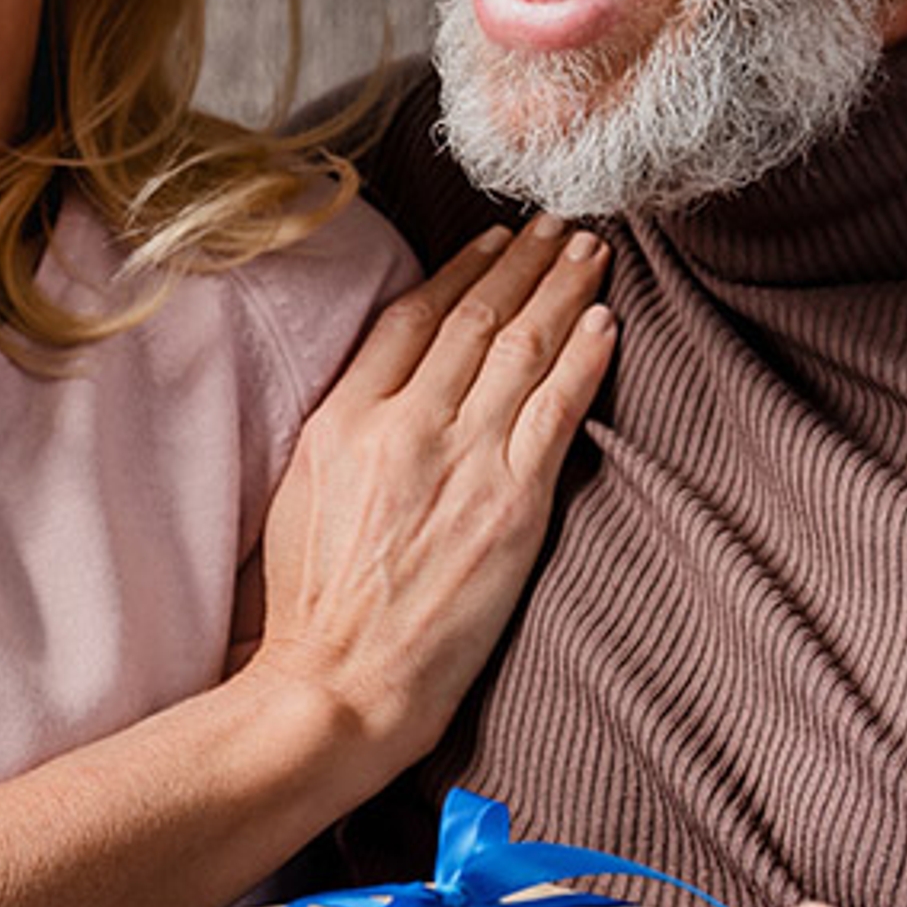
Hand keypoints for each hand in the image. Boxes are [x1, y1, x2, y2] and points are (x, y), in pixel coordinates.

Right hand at [246, 218, 615, 771]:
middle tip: (558, 222)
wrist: (340, 684)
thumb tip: (386, 384)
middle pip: (477, 317)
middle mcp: (406, 425)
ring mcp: (464, 460)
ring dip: (563, 291)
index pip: (413, 317)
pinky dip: (585, 359)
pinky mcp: (513, 504)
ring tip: (590, 253)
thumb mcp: (301, 491)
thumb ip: (346, 425)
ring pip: (524, 348)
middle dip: (524, 262)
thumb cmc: (313, 606)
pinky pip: (558, 410)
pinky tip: (605, 323)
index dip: (461, 269)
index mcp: (344, 418)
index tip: (493, 240)